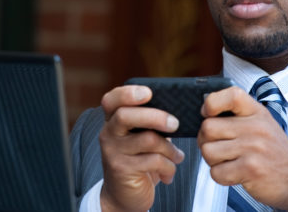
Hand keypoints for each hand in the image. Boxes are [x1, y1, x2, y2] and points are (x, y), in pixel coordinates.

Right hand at [98, 85, 184, 211]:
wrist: (124, 196)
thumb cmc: (139, 160)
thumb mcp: (141, 138)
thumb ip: (151, 123)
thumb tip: (177, 111)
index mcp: (113, 119)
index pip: (111, 100)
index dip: (127, 93)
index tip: (148, 92)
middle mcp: (109, 133)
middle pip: (126, 115)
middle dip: (155, 116)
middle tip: (175, 124)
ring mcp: (113, 152)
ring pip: (147, 139)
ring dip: (169, 148)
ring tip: (176, 156)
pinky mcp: (122, 170)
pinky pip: (154, 161)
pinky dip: (169, 166)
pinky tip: (169, 172)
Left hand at [198, 86, 287, 210]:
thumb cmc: (273, 151)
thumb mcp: (261, 123)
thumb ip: (237, 115)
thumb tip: (205, 112)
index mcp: (256, 112)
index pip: (231, 95)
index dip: (212, 103)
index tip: (208, 114)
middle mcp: (255, 127)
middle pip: (208, 127)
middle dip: (206, 140)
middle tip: (218, 146)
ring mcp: (253, 148)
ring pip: (208, 151)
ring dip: (212, 160)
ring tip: (228, 160)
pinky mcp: (250, 169)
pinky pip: (216, 172)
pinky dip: (220, 176)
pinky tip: (234, 173)